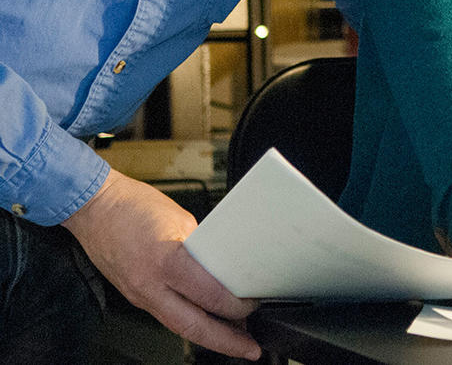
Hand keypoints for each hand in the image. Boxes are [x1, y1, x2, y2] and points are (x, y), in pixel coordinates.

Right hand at [63, 168, 261, 359]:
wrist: (94, 207)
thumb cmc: (132, 205)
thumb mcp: (181, 219)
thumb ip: (200, 247)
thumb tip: (221, 265)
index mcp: (165, 262)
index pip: (209, 296)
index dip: (236, 306)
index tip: (253, 305)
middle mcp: (149, 286)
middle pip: (193, 327)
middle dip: (226, 342)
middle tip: (249, 349)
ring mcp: (139, 295)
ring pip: (178, 327)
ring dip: (207, 335)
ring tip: (233, 336)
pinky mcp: (134, 295)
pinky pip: (165, 315)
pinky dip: (188, 320)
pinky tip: (203, 318)